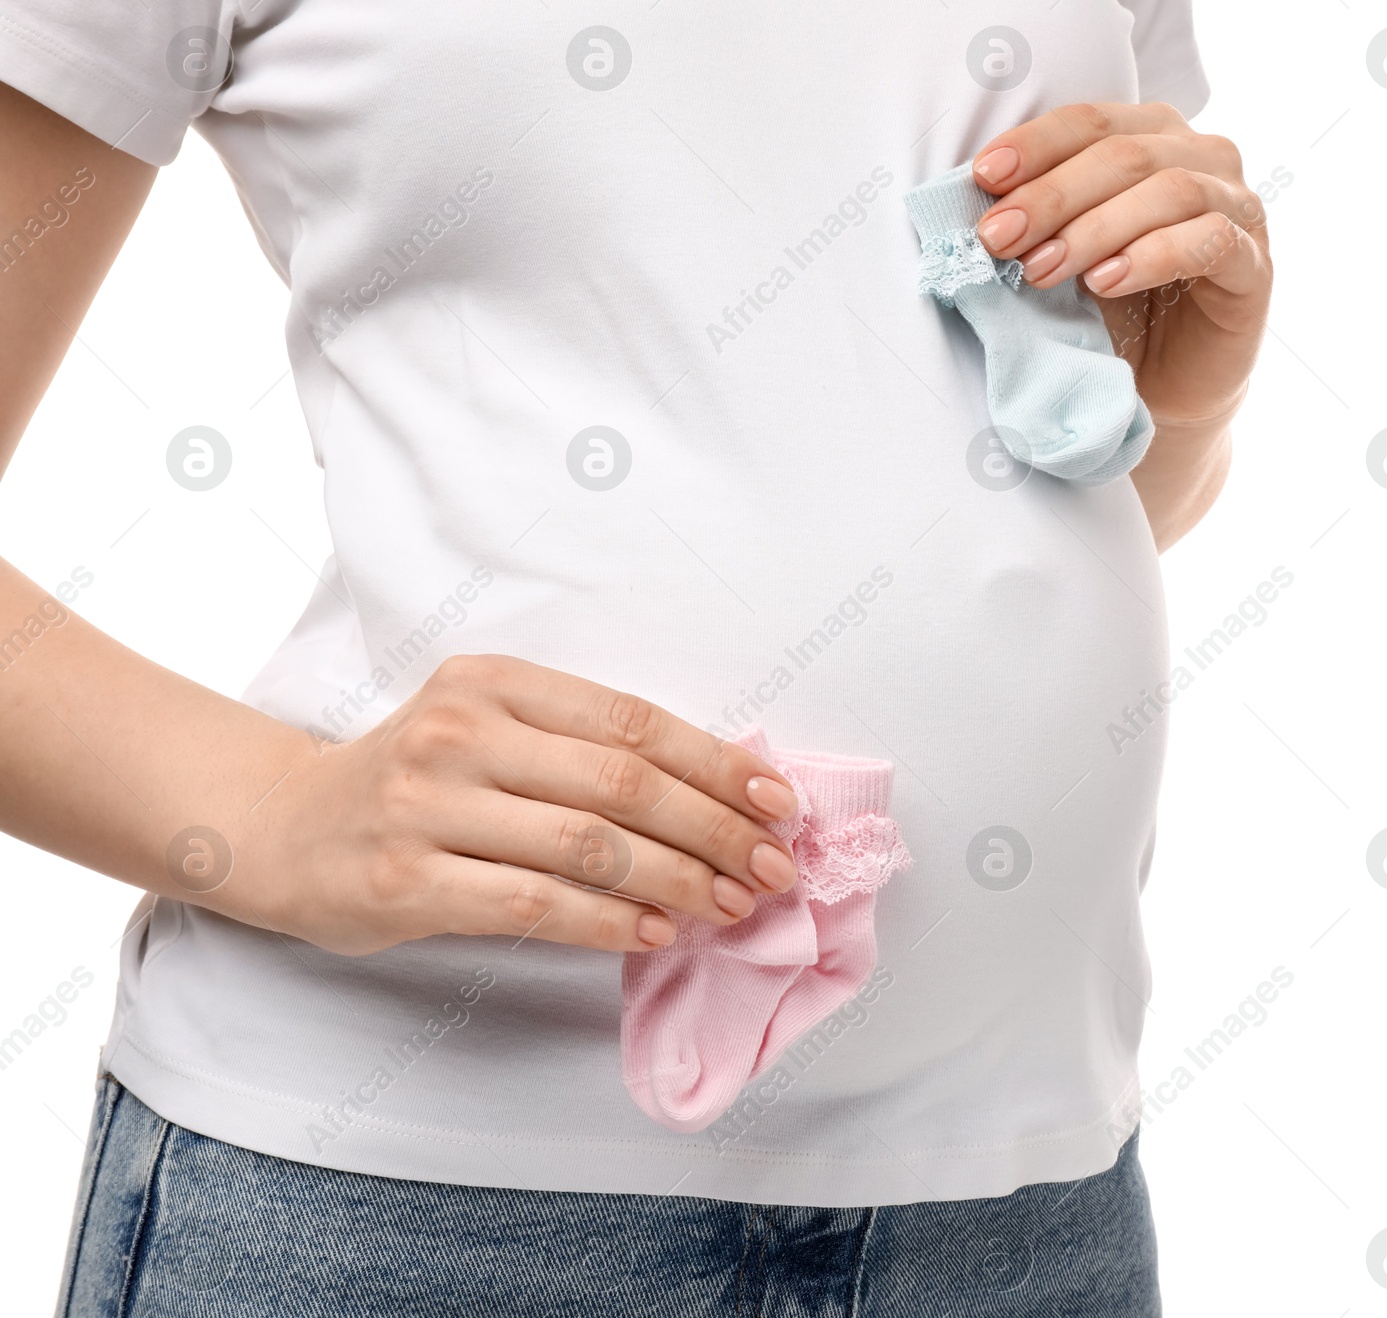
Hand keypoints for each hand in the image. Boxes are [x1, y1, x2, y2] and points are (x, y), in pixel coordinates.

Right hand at [246, 655, 800, 955]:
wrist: (284, 828)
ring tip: (730, 905)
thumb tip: (719, 789)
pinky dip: (607, 922)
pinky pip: (532, 904)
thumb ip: (581, 749)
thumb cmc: (414, 781)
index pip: (631, 720)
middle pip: (621, 782)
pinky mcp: (404, 880)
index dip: (716, 762)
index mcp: (494, 680)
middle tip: (772, 867)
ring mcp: (426, 805)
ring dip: (677, 881)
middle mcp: (460, 731)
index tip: (778, 801)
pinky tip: (655, 933)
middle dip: (714, 829)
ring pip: (586, 846)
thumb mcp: (489, 730)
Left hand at [968, 102, 1271, 437]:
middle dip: (1051, 196)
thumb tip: (979, 210)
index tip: (982, 177)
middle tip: (997, 238)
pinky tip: (1105, 282)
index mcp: (1152, 137)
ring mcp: (1237, 208)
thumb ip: (1036, 224)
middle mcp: (1203, 158)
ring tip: (1041, 270)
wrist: (1160, 386)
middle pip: (1124, 155)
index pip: (1091, 123)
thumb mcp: (1061, 256)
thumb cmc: (1109, 310)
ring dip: (1094, 230)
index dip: (1035, 145)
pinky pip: (1209, 243)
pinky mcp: (1254, 266)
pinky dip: (1151, 257)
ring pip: (1169, 192)